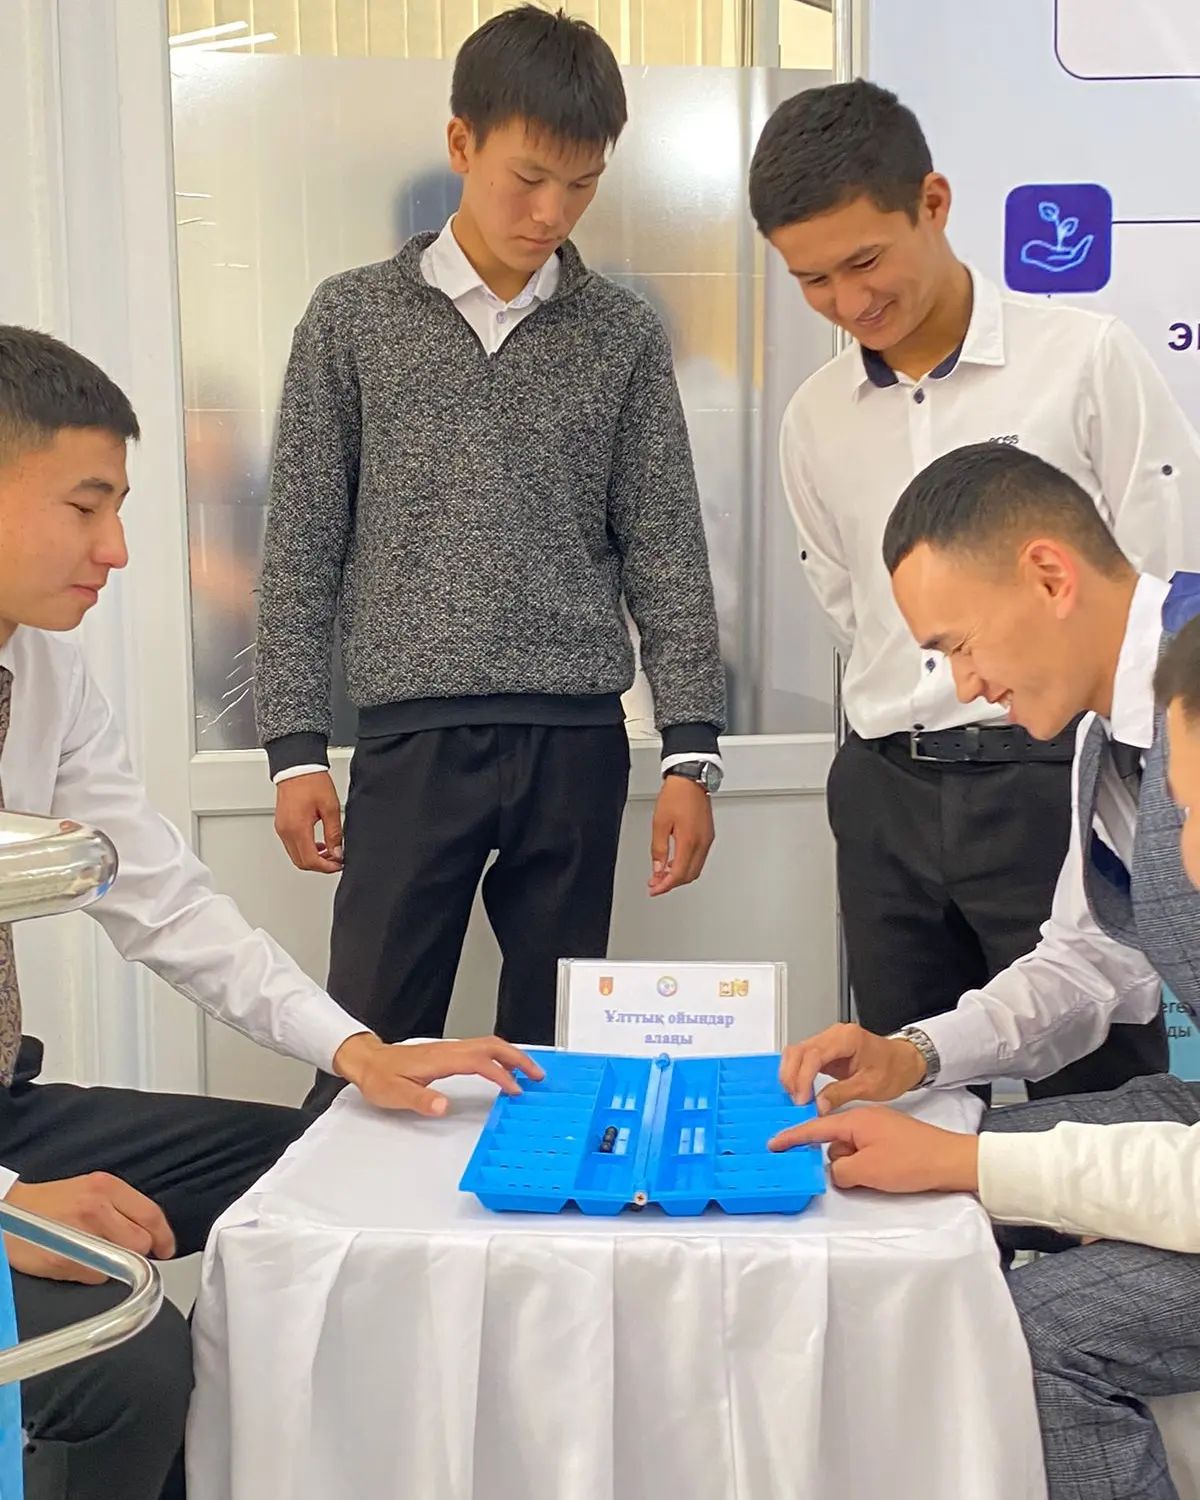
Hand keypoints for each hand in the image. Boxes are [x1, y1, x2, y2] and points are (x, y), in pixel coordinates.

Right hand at [4, 1175, 175, 1282]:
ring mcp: (80, 1234)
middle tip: (126, 1253)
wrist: (9, 1211)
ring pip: (121, 1262)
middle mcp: (96, 1207)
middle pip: (141, 1242)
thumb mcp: (92, 1190)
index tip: (167, 1249)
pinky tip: (78, 1261)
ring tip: (95, 1254)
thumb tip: (150, 1234)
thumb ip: (121, 1207)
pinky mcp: (64, 1259)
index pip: (151, 1214)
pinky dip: (93, 1275)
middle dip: (138, 1252)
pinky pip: (96, 1277)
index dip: (164, 1236)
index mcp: (107, 1187)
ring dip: (114, 1265)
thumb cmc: (52, 1202)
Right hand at [274, 771, 342, 873]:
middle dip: (320, 866)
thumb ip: (334, 833)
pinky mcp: (281, 825)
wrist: (297, 767)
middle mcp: (286, 831)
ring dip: (312, 858)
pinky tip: (318, 844)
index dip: (327, 867)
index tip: (338, 864)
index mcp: (298, 828)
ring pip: (296, 856)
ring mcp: (282, 829)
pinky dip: (305, 850)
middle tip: (336, 860)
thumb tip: (338, 852)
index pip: (310, 860)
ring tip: (329, 852)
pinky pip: (292, 845)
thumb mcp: (330, 808)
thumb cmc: (312, 782)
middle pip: (301, 862)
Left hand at [332, 1033, 545, 1114]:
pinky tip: (501, 1070)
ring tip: (528, 1073)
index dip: (500, 1075)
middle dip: (518, 1058)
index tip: (516, 1090)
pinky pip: (480, 1050)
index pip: (479, 1061)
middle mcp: (448, 1050)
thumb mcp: (395, 1093)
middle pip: (492, 1045)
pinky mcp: (448, 1054)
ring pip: (488, 1045)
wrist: (368, 1062)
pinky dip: (498, 1057)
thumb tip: (443, 1106)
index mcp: (441, 1058)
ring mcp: (449, 1050)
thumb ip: (420, 1100)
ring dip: (511, 1055)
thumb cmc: (380, 1077)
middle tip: (537, 1074)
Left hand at [648, 776, 714, 895]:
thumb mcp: (659, 823)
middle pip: (689, 875)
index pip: (678, 874)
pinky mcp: (708, 835)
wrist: (690, 779)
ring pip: (695, 868)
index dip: (665, 886)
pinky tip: (675, 862)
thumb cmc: (676, 795)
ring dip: (679, 875)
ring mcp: (707, 839)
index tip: (655, 889)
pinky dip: (687, 865)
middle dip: (672, 883)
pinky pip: (699, 857)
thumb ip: (658, 849)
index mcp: (689, 841)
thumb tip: (658, 869)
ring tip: (663, 874)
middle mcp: (702, 842)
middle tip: (656, 883)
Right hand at [769, 1107, 979, 1194]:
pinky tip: (881, 1175)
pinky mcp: (890, 1138)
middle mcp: (864, 1118)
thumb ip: (839, 1171)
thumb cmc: (911, 1161)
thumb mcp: (867, 1171)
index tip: (773, 1143)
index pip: (815, 1126)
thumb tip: (834, 1170)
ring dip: (854, 1164)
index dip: (793, 1137)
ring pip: (850, 1148)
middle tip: (853, 1175)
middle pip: (833, 1140)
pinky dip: (865, 1163)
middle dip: (835, 1159)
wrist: (952, 1161)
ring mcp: (878, 1127)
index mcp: (855, 1119)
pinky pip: (864, 1150)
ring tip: (876, 1176)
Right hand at [779, 1023, 926, 1112]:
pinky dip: (797, 1074)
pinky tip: (799, 1090)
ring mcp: (829, 1041)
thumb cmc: (894, 1068)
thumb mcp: (869, 1086)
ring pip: (797, 1053)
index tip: (801, 1099)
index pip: (814, 1054)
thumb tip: (817, 1105)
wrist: (905, 1062)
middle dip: (791, 1076)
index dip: (803, 1077)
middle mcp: (834, 1034)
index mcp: (848, 1038)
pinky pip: (804, 1058)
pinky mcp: (826, 1050)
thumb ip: (840, 1094)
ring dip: (791, 1075)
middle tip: (795, 1101)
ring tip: (796, 1098)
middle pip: (799, 1050)